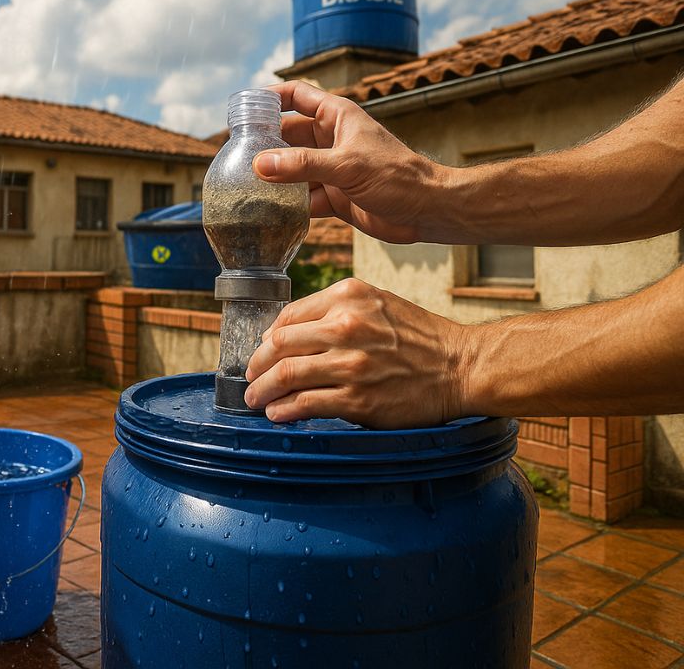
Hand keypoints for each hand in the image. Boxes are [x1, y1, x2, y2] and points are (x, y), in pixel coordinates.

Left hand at [244, 278, 470, 428]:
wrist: (461, 367)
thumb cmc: (418, 337)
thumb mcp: (377, 304)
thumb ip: (334, 311)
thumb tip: (284, 334)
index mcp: (349, 297)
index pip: (289, 317)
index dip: (268, 337)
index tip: (262, 351)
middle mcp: (347, 326)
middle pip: (280, 345)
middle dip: (257, 365)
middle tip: (251, 377)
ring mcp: (352, 364)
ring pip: (286, 375)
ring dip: (263, 390)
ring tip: (256, 398)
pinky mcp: (358, 399)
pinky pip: (306, 404)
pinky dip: (284, 410)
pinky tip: (277, 413)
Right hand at [254, 81, 447, 243]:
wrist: (426, 211)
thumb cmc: (397, 176)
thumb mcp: (347, 165)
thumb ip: (302, 165)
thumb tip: (259, 164)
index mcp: (336, 117)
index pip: (295, 96)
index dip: (268, 98)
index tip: (242, 110)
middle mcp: (330, 140)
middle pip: (286, 136)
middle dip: (262, 145)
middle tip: (234, 157)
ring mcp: (330, 169)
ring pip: (290, 169)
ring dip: (271, 178)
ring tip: (242, 186)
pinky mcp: (332, 196)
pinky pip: (300, 197)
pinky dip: (286, 205)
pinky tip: (267, 211)